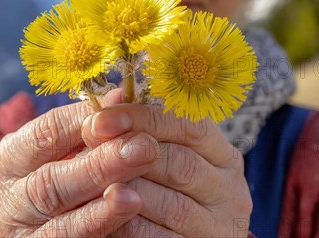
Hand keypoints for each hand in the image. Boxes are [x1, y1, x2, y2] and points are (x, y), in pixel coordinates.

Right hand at [0, 90, 159, 236]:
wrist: (34, 229)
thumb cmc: (53, 177)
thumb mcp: (59, 151)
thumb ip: (87, 127)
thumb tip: (121, 95)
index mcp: (5, 161)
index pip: (46, 134)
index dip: (86, 122)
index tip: (124, 112)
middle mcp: (6, 202)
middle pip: (51, 182)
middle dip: (101, 164)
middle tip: (143, 148)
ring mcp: (22, 236)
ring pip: (61, 222)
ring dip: (102, 209)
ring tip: (135, 195)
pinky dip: (100, 231)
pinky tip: (126, 219)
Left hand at [82, 101, 252, 236]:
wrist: (175, 234)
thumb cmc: (163, 187)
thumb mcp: (162, 153)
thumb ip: (144, 127)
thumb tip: (116, 94)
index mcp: (221, 153)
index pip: (189, 125)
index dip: (143, 117)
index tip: (100, 118)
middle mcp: (229, 188)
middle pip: (181, 163)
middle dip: (129, 151)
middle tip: (89, 144)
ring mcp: (219, 225)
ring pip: (172, 204)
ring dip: (129, 189)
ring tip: (94, 177)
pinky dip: (130, 226)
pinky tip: (106, 211)